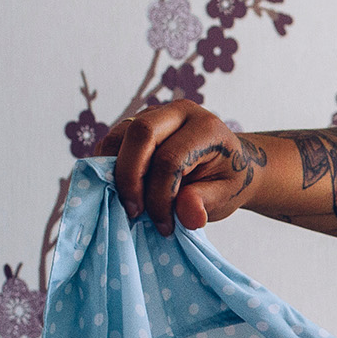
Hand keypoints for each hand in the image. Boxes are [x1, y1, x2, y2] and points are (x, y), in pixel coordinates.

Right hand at [97, 99, 271, 235]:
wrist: (228, 164)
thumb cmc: (226, 180)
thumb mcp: (225, 196)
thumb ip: (205, 203)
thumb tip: (188, 215)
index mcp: (206, 128)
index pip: (171, 158)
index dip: (160, 195)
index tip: (163, 225)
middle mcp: (178, 112)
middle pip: (141, 134)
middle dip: (130, 177)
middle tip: (134, 212)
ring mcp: (154, 114)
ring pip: (119, 136)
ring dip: (114, 172)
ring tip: (128, 204)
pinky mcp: (135, 123)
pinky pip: (112, 142)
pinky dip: (108, 166)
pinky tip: (120, 191)